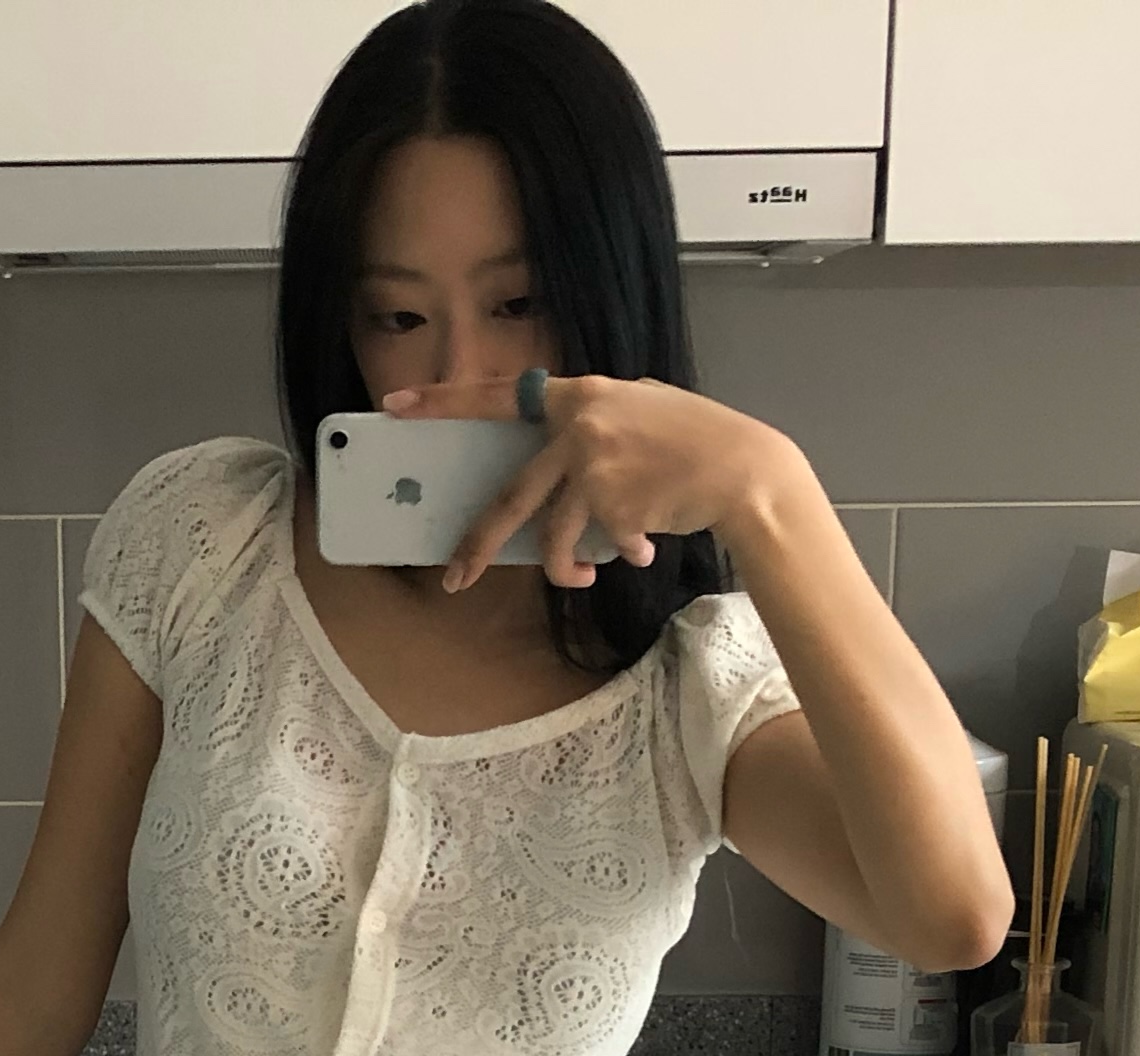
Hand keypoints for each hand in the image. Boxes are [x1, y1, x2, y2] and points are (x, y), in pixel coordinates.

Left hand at [380, 375, 809, 592]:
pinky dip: (612, 554)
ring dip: (566, 567)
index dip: (445, 402)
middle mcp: (577, 425)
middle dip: (479, 544)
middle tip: (453, 576)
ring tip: (585, 576)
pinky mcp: (611, 502)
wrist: (742, 470)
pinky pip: (594, 543)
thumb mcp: (638, 411)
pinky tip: (643, 548)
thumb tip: (557, 468)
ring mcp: (592, 464)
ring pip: (553, 534)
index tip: (398, 406)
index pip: (498, 395)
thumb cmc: (694, 442)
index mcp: (579, 394)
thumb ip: (592, 426)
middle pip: (510, 494)